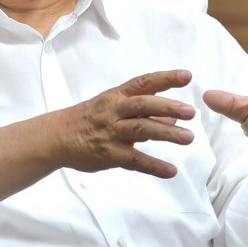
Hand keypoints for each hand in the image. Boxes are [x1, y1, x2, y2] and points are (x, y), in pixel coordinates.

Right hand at [54, 70, 195, 177]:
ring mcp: (111, 132)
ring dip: (167, 133)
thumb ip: (143, 113)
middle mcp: (114, 111)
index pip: (143, 83)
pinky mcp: (109, 153)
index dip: (165, 78)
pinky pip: (134, 159)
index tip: (186, 76)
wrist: (56, 137)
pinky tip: (170, 171)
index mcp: (116, 96)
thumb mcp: (113, 108)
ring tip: (188, 138)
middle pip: (143, 105)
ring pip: (142, 129)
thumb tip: (173, 117)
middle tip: (191, 113)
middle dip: (169, 107)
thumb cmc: (88, 119)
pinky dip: (154, 166)